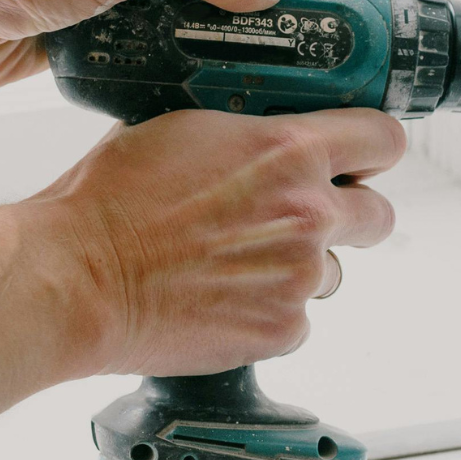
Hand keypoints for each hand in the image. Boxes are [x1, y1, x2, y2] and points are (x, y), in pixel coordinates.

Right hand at [37, 106, 405, 377]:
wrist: (78, 277)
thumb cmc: (111, 200)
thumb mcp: (182, 131)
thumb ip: (243, 136)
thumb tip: (260, 140)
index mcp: (288, 150)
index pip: (382, 139)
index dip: (373, 150)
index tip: (363, 159)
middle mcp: (309, 212)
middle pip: (378, 215)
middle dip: (348, 216)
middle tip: (303, 220)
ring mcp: (299, 275)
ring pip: (330, 271)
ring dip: (297, 268)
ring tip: (234, 267)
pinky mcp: (281, 328)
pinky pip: (297, 318)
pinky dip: (267, 312)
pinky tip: (220, 300)